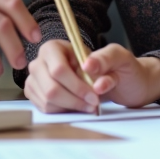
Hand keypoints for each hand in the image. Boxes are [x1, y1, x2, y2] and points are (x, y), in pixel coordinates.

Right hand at [24, 40, 159, 112]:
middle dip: (74, 100)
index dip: (76, 86)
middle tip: (94, 103)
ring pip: (48, 101)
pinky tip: (78, 105)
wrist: (122, 83)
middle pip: (51, 88)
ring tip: (89, 104)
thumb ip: (106, 57)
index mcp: (56, 47)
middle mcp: (42, 62)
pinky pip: (47, 109)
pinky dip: (65, 111)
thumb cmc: (119, 68)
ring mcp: (37, 80)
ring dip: (72, 107)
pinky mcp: (38, 96)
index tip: (94, 94)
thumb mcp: (120, 57)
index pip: (58, 70)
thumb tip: (88, 65)